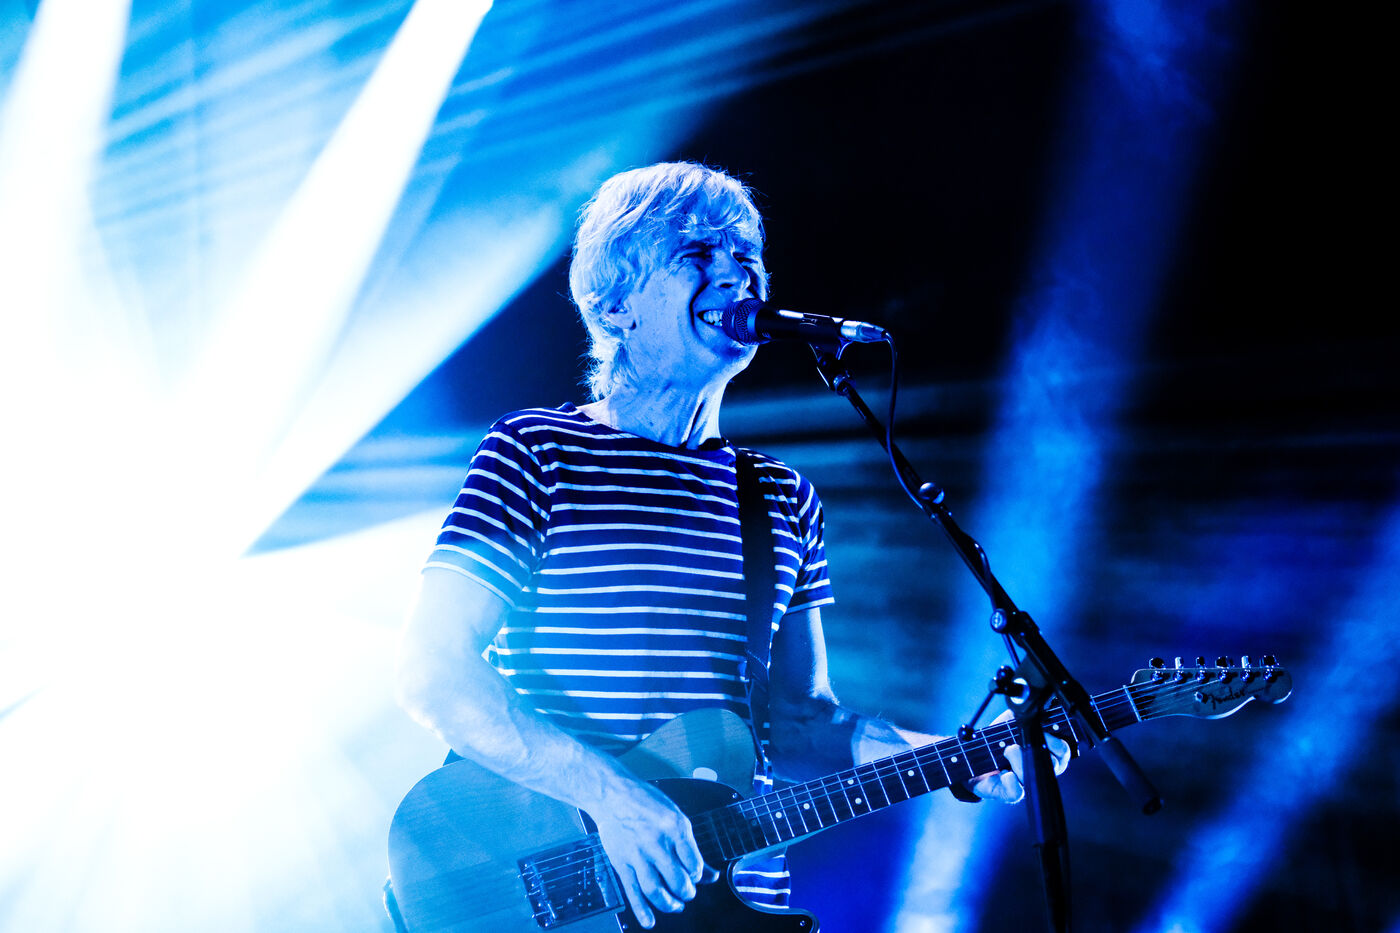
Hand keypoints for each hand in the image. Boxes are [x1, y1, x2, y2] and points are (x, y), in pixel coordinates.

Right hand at [589, 776, 716, 928]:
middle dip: (687, 892)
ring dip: (670, 904)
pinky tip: (649, 921)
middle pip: (678, 880)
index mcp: (676, 827)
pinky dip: (642, 910)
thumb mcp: (675, 816)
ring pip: (656, 890)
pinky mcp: (622, 862)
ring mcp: (638, 854)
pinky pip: (633, 891)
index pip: (695, 864)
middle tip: (687, 892)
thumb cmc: (645, 801)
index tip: (694, 874)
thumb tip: (711, 874)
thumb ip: (690, 846)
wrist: (611, 794)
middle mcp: (658, 842)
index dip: (698, 874)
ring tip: (676, 905)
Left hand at [967, 709, 1071, 803]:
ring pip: (1035, 776)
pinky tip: (1005, 773)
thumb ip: (1021, 715)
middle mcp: (1040, 768)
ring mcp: (1026, 782)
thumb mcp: (1009, 722)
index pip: (1063, 750)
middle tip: (1021, 741)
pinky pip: (1016, 793)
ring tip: (1008, 750)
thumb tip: (1030, 709)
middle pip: (1056, 764)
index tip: (1044, 732)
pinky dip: (1011, 782)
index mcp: (1045, 752)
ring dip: (1021, 761)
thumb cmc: (997, 739)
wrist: (973, 758)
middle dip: (1040, 748)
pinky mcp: (1010, 792)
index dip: (1058, 743)